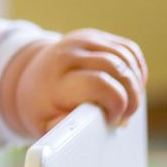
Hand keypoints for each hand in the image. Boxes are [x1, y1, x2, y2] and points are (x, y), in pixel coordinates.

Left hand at [6, 29, 146, 135]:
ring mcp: (82, 41)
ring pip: (126, 58)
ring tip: (128, 103)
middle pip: (118, 69)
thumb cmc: (41, 107)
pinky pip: (129, 49)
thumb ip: (64, 130)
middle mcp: (68, 55)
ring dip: (136, 83)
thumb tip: (82, 129)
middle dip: (131, 96)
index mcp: (55, 80)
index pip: (98, 83)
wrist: (30, 78)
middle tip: (125, 116)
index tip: (112, 120)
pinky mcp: (95, 36)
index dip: (116, 103)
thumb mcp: (44, 126)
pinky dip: (136, 69)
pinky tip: (130, 86)